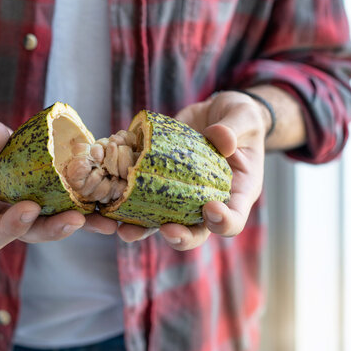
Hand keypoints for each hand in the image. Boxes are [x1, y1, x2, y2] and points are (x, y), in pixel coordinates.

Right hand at [0, 104, 116, 250]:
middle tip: (77, 219)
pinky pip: (59, 201)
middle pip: (27, 233)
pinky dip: (82, 200)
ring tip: (106, 222)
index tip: (29, 208)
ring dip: (78, 222)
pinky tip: (105, 196)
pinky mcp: (36, 191)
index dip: (10, 227)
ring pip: (49, 222)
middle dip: (53, 228)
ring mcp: (18, 205)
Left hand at [117, 91, 266, 249]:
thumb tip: (221, 139)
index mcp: (235, 194)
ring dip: (141, 229)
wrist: (214, 114)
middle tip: (166, 231)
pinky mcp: (155, 180)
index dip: (223, 221)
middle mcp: (205, 202)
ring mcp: (178, 194)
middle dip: (179, 236)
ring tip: (123, 231)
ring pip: (159, 221)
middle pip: (193, 231)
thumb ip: (234, 128)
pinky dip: (122, 199)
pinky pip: (139, 196)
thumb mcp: (244, 118)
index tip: (211, 209)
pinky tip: (106, 199)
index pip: (233, 220)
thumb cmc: (239, 120)